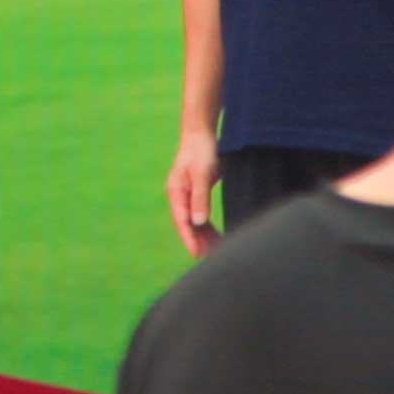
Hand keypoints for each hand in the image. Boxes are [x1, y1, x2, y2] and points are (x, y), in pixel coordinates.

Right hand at [169, 123, 222, 255]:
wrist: (200, 134)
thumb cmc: (201, 152)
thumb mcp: (203, 175)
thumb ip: (200, 199)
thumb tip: (198, 222)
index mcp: (176, 193)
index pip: (182, 221)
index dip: (189, 239)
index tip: (196, 254)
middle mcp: (179, 197)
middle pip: (187, 225)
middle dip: (198, 241)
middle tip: (210, 259)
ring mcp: (187, 196)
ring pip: (194, 221)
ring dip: (204, 236)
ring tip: (216, 251)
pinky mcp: (196, 194)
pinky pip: (200, 215)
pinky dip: (207, 226)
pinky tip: (217, 236)